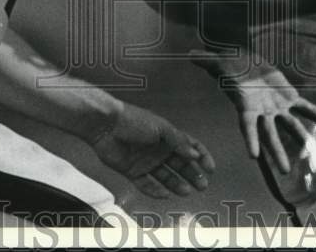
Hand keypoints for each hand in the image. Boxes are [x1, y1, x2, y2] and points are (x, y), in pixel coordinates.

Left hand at [88, 102, 214, 197]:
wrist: (106, 125)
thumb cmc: (134, 121)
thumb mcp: (161, 129)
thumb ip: (178, 142)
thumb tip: (195, 155)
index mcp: (168, 136)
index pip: (190, 146)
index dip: (201, 156)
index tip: (210, 168)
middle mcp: (159, 149)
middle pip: (180, 165)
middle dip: (192, 175)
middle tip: (202, 185)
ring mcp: (146, 161)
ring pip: (165, 176)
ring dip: (176, 184)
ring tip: (186, 191)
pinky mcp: (133, 171)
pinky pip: (146, 184)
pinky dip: (155, 190)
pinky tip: (165, 195)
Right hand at [192, 53, 315, 174]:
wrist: (247, 62)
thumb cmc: (231, 65)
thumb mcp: (220, 62)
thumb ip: (207, 61)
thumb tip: (190, 54)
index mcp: (246, 106)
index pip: (248, 126)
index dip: (251, 139)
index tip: (253, 156)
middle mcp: (263, 113)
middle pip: (271, 135)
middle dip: (278, 152)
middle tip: (285, 171)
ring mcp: (278, 108)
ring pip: (291, 126)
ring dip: (302, 140)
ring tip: (312, 156)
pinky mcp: (290, 98)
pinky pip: (306, 108)